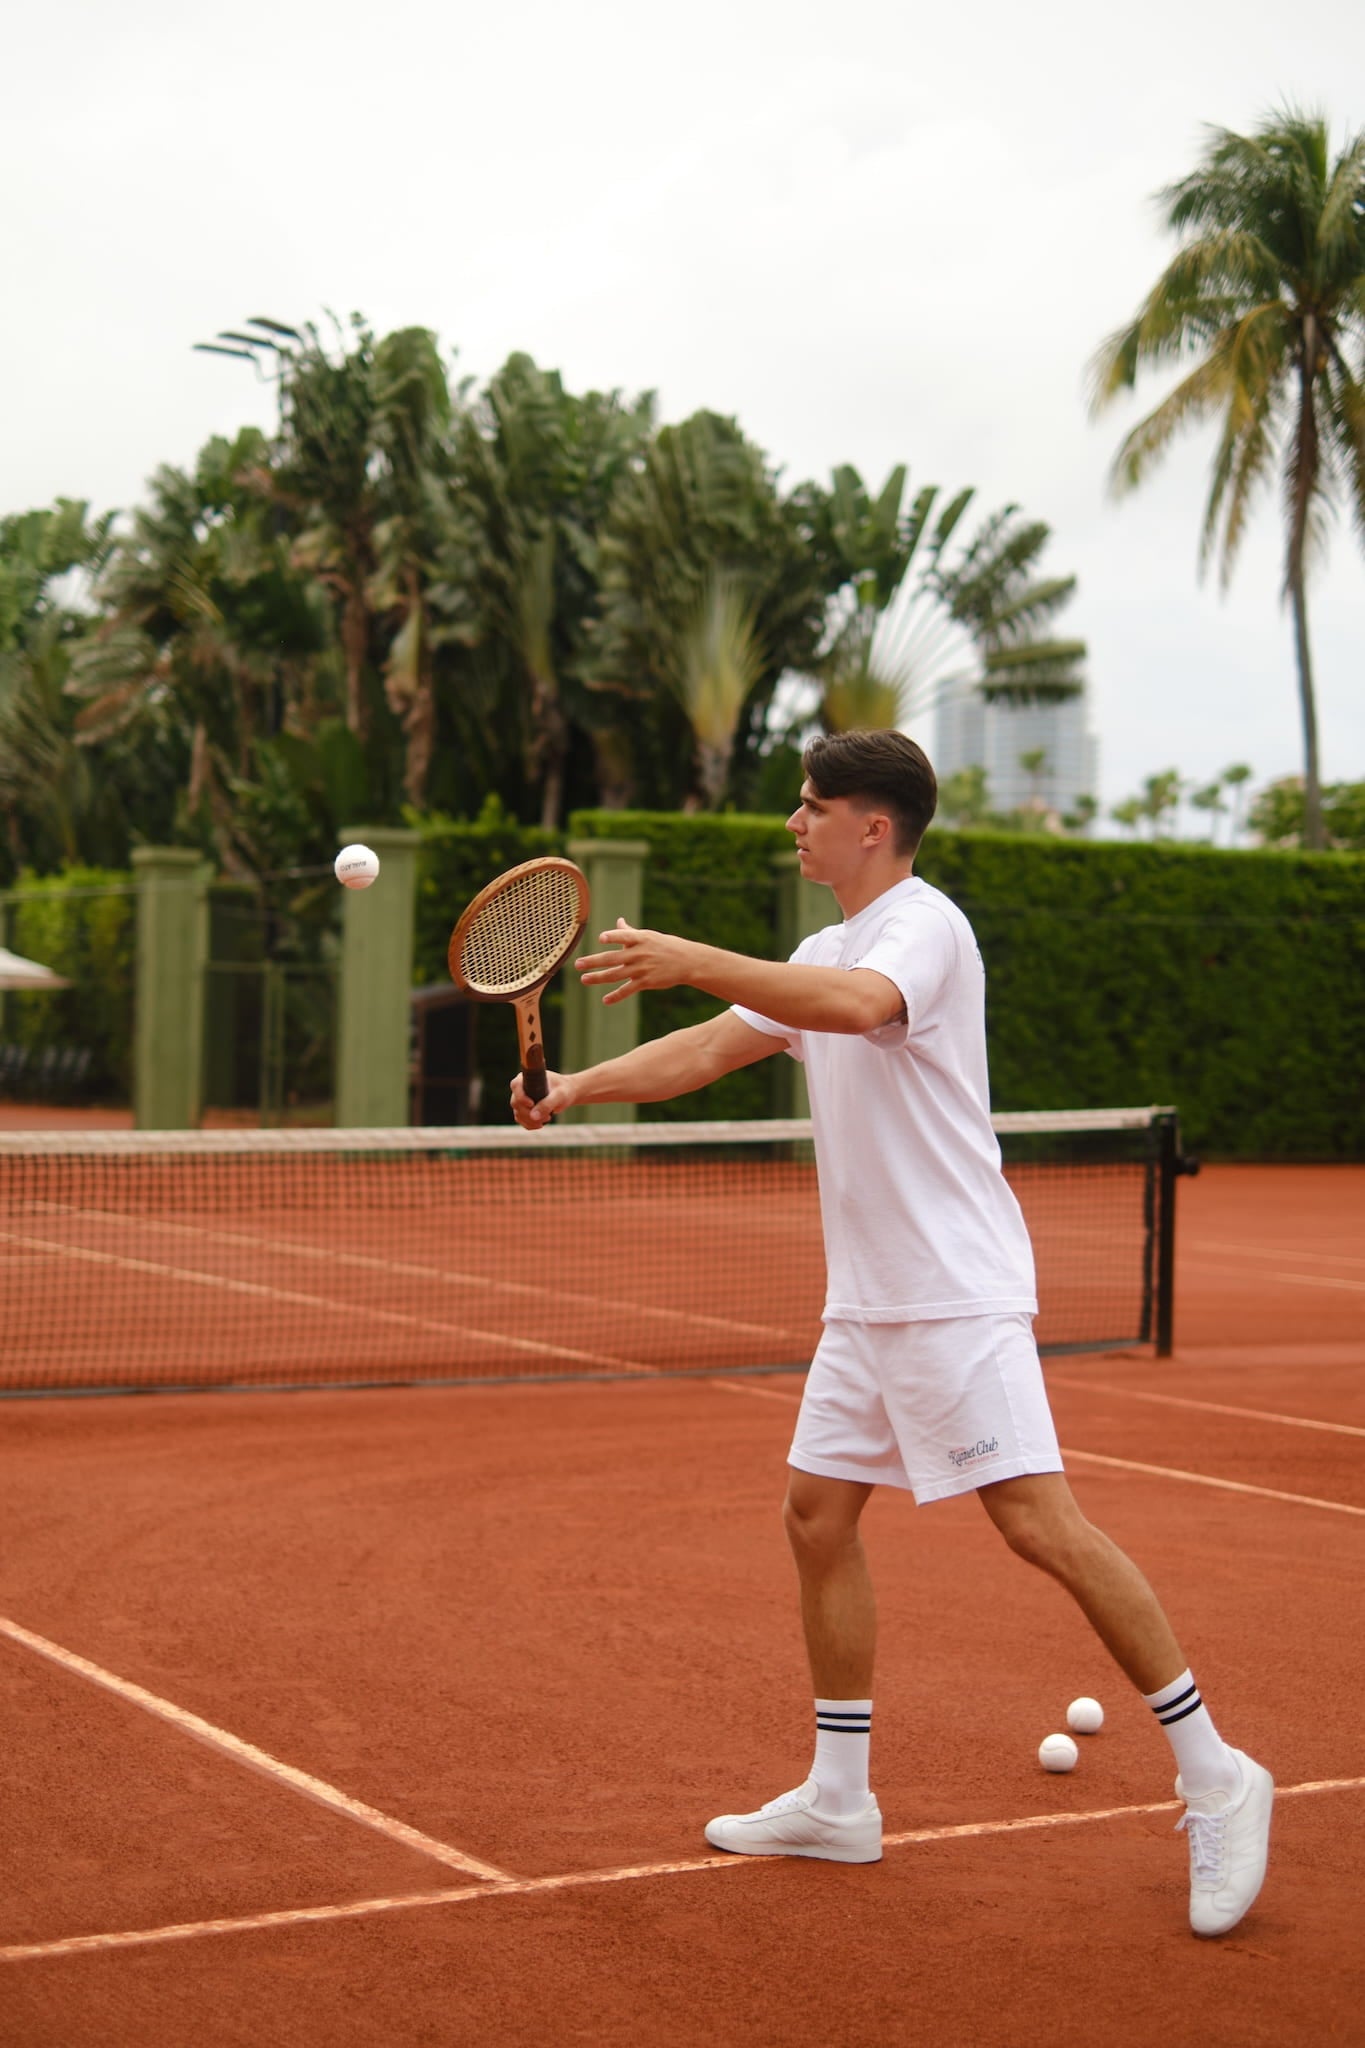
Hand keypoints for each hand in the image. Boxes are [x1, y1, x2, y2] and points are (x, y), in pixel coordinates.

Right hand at [509, 1068, 573, 1128]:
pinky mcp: (523, 1110)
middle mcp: (520, 1088)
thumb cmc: (564, 1090)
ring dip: (531, 1121)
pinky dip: (530, 1125)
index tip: (532, 1104)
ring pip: (518, 1114)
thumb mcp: (559, 1096)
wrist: (567, 1093)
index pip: (515, 1085)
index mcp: (527, 1077)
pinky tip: (541, 1124)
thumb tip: (533, 1116)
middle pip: (515, 1103)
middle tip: (547, 1116)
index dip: (521, 1096)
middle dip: (530, 1113)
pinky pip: (520, 1120)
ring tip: (547, 1118)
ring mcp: (520, 1100)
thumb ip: (547, 1104)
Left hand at [575, 919, 691, 1004]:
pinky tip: (605, 1000)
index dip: (613, 937)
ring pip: (616, 974)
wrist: (686, 962)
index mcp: (640, 939)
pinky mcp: (646, 982)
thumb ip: (630, 932)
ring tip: (583, 979)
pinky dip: (616, 996)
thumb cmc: (665, 946)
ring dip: (598, 978)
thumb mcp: (648, 936)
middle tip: (577, 964)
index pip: (624, 936)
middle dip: (594, 961)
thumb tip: (618, 921)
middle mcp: (639, 953)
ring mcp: (642, 969)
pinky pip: (628, 990)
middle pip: (613, 958)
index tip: (602, 938)